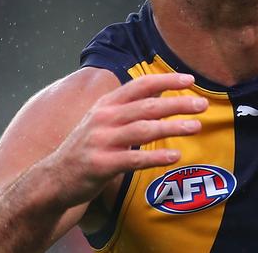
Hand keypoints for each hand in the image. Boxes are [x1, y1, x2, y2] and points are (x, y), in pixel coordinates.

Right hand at [46, 73, 206, 207]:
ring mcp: (101, 141)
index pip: (141, 85)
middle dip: (177, 103)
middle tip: (202, 104)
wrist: (54, 178)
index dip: (166, 80)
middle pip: (148, 106)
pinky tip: (175, 156)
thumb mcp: (103, 118)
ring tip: (196, 126)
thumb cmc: (86, 146)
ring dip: (173, 127)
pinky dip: (156, 157)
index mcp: (107, 103)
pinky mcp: (101, 164)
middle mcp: (104, 118)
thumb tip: (162, 91)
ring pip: (144, 130)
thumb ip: (129, 106)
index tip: (189, 80)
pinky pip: (134, 159)